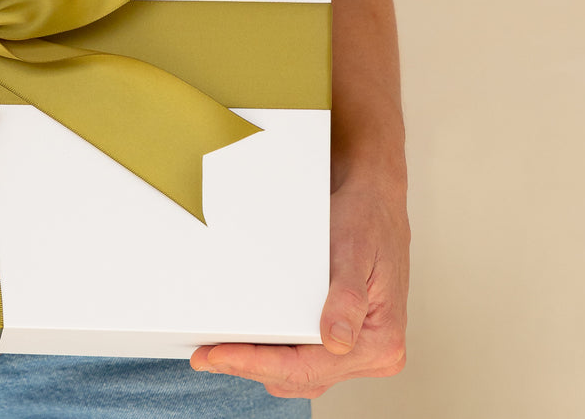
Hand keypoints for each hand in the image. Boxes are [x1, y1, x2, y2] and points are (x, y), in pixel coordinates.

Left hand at [190, 176, 408, 397]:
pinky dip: (271, 358)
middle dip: (249, 367)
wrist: (375, 207)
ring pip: (297, 376)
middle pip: (299, 377)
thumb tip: (336, 341)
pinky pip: (301, 362)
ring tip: (216, 354)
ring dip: (257, 367)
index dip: (260, 364)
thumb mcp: (354, 253)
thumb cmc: (367, 224)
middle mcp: (371, 356)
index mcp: (380, 342)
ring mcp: (356, 353)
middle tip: (204, 357)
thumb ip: (348, 299)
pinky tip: (244, 347)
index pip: (310, 368)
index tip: (221, 355)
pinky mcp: (341, 344)